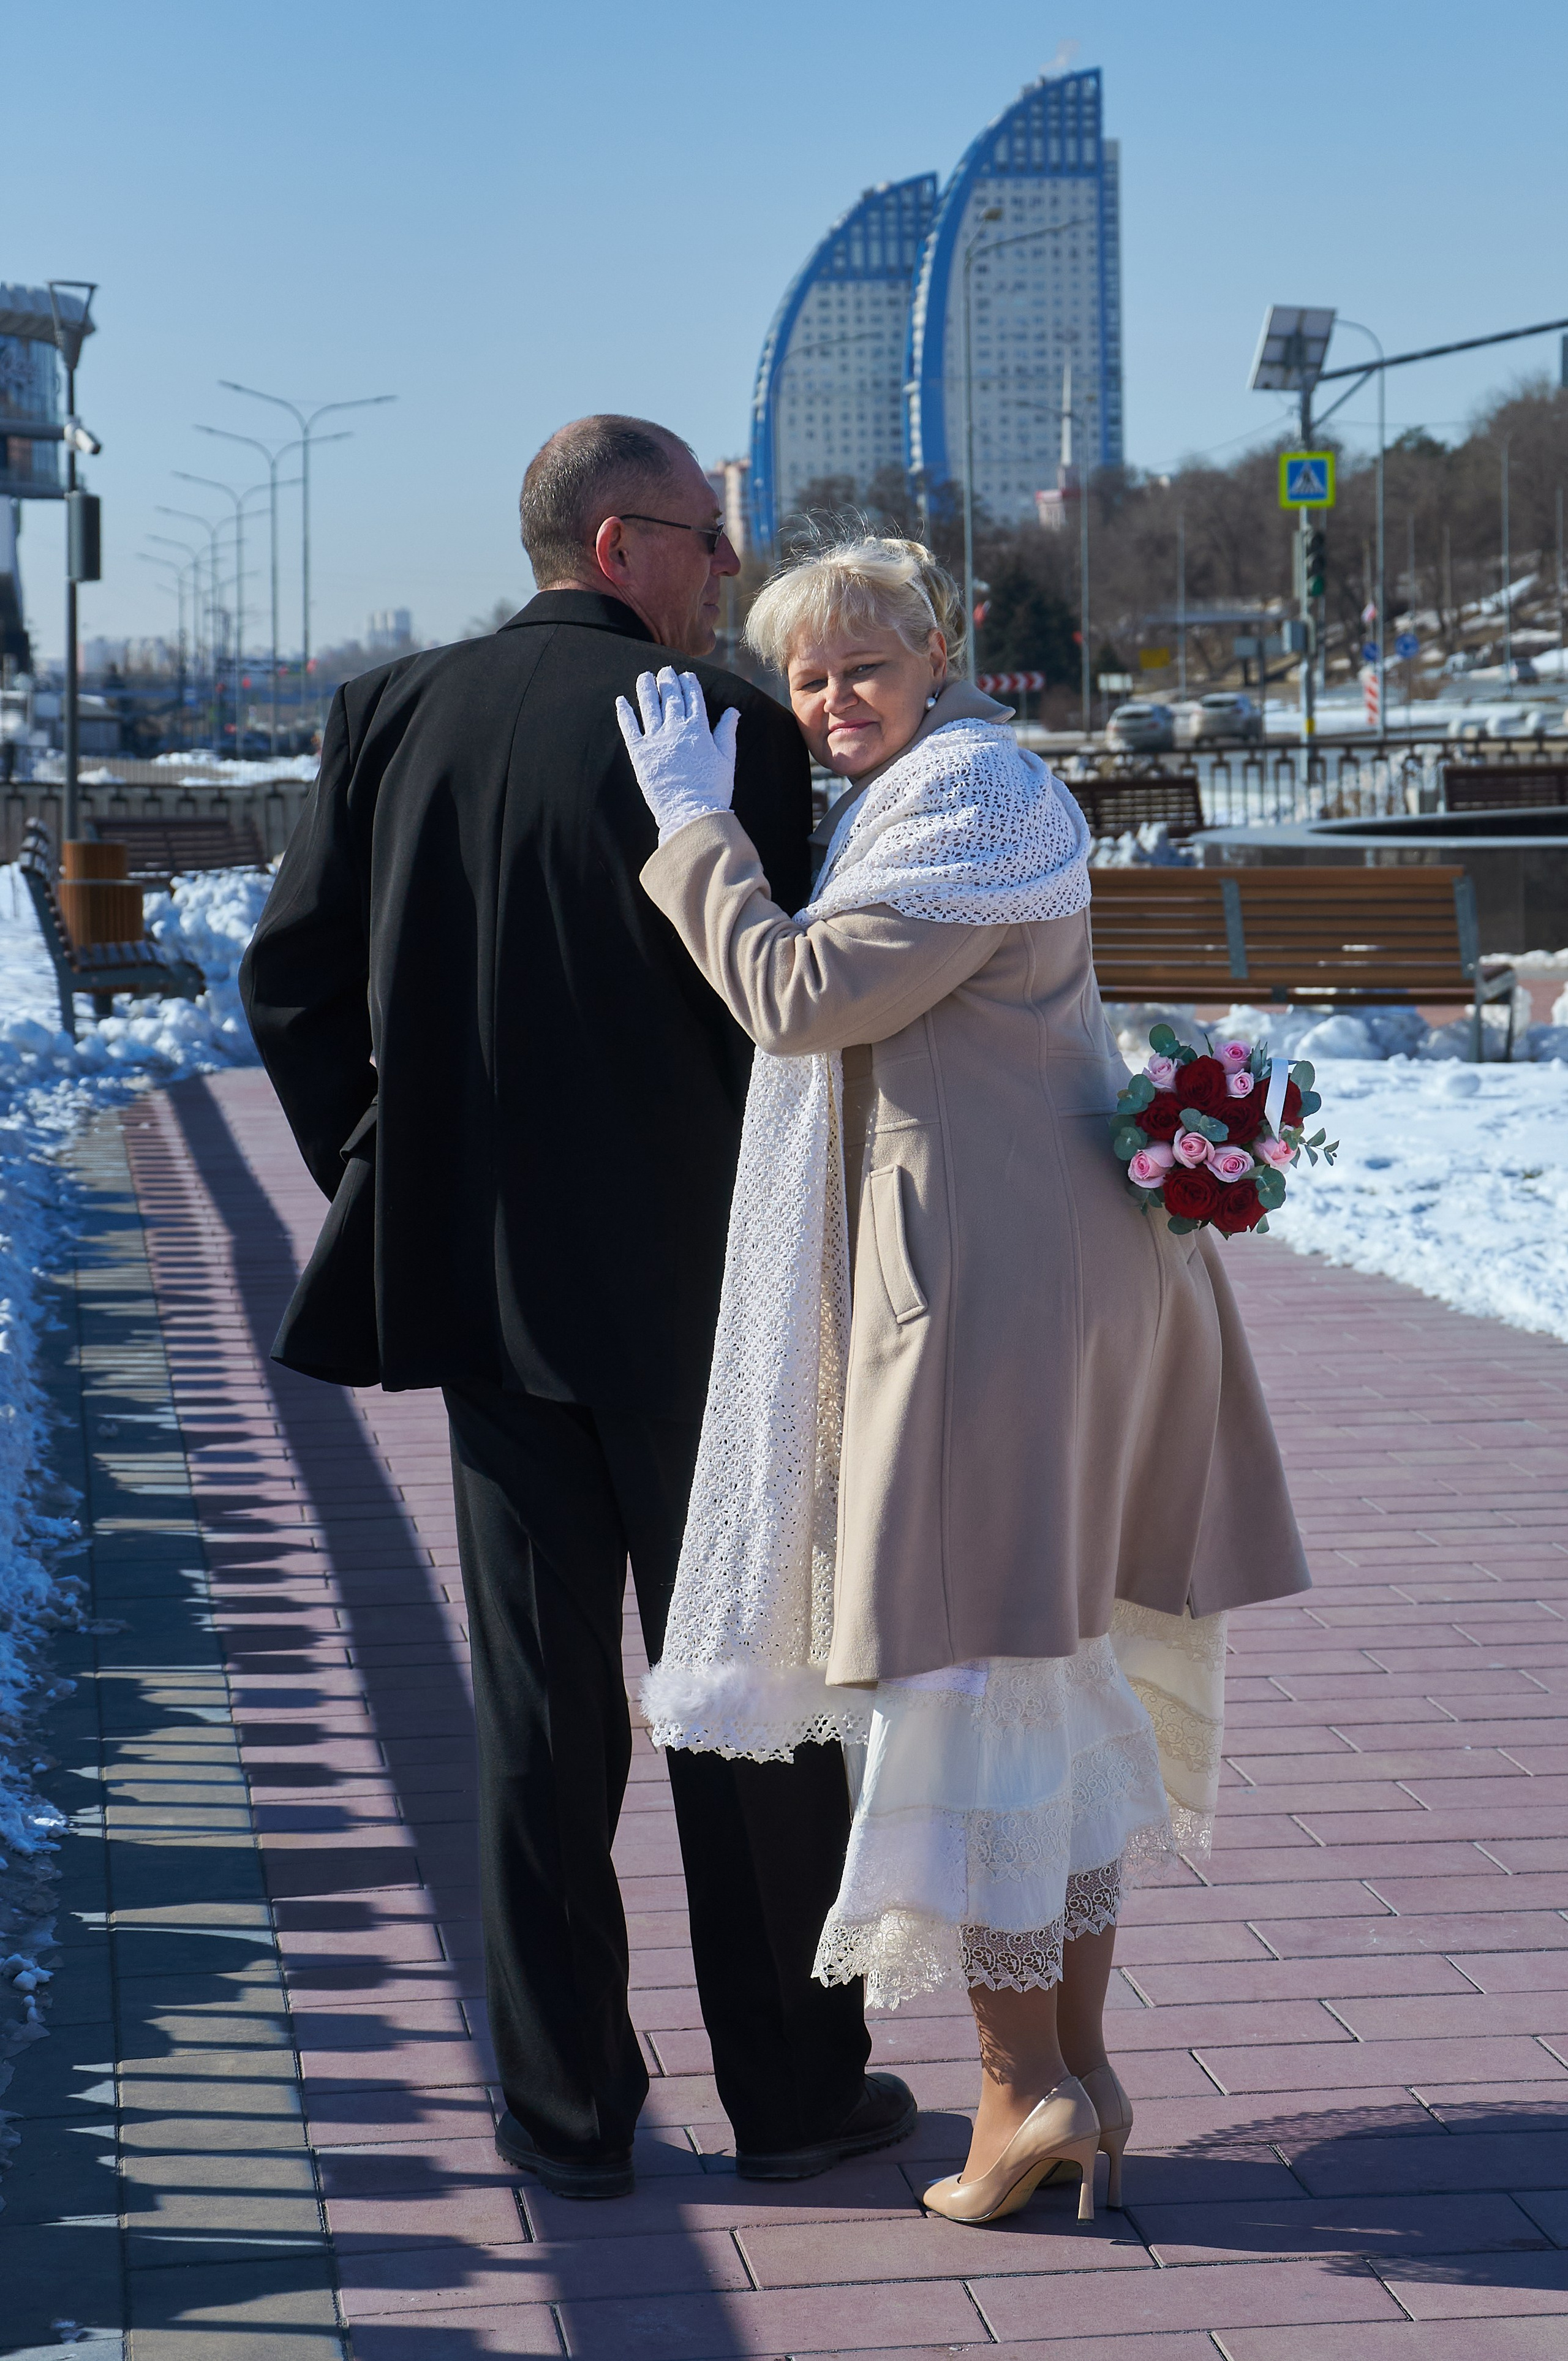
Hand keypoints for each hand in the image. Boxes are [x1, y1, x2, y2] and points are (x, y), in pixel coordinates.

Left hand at [615, 667, 739, 842]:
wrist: (690, 814)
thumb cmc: (713, 790)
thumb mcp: (726, 759)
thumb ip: (727, 732)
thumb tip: (733, 711)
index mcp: (698, 730)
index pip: (693, 699)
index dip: (689, 684)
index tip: (685, 675)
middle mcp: (675, 730)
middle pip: (670, 698)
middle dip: (667, 681)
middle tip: (664, 670)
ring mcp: (656, 741)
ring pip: (648, 706)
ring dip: (645, 689)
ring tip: (644, 677)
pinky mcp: (639, 754)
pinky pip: (629, 728)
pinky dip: (624, 713)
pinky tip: (620, 701)